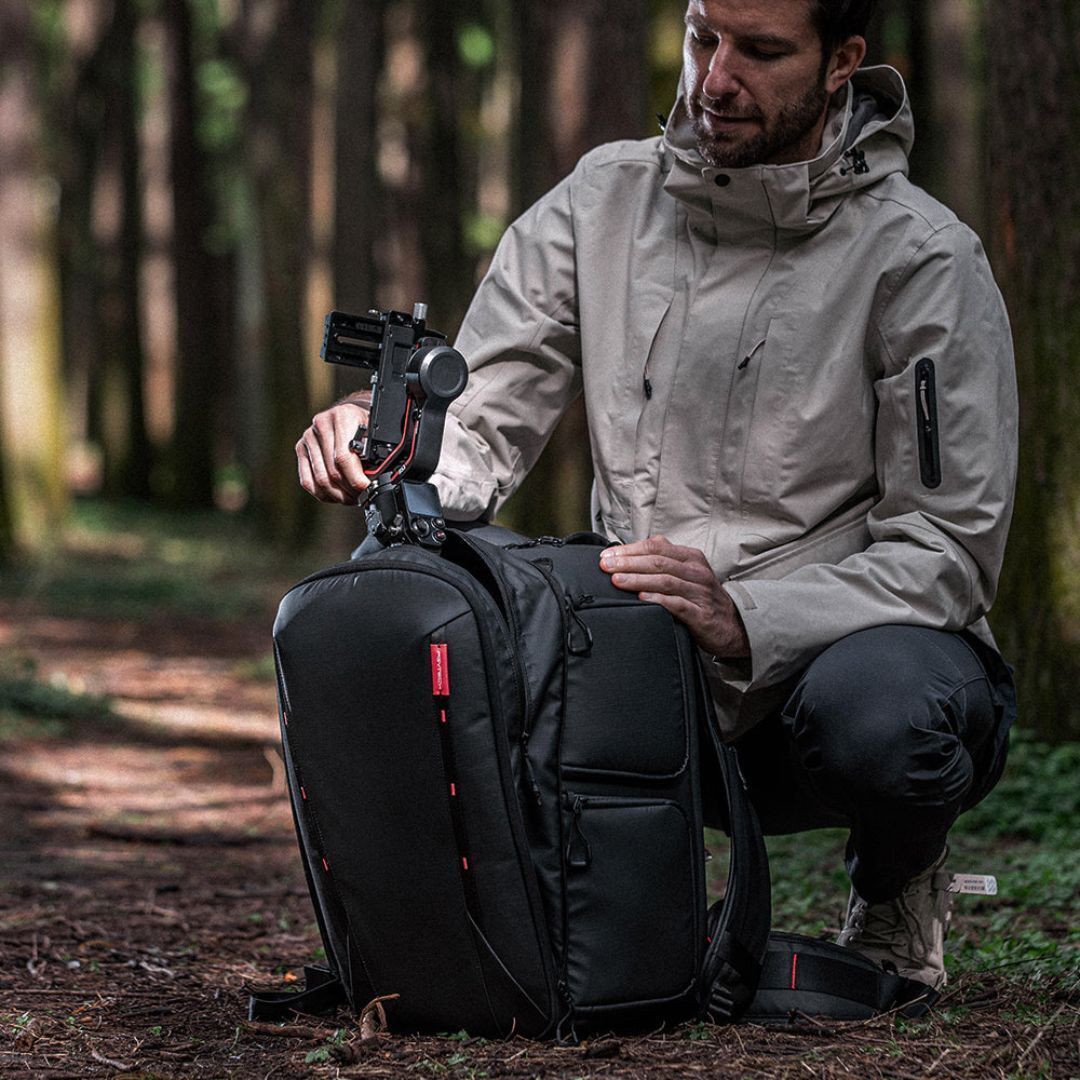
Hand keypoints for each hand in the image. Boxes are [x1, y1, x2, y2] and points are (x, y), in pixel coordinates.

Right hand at [296, 392, 371, 503]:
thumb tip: (373, 477)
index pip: (344, 457)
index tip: (366, 488)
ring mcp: (309, 437)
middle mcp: (322, 424)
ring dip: (337, 495)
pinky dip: (323, 494)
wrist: (347, 414)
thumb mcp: (374, 432)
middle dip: (349, 490)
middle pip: (332, 471)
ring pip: (320, 479)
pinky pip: (307, 481)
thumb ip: (373, 450)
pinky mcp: (301, 448)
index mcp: (342, 417)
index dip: (356, 479)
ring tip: (351, 498)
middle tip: (361, 496)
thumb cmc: (363, 425)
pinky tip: (335, 496)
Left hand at [599, 535, 749, 658]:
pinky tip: (642, 597)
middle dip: (628, 562)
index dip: (629, 550)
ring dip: (638, 579)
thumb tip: (626, 557)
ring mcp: (699, 592)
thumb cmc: (702, 599)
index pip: (656, 547)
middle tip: (605, 566)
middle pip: (657, 562)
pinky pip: (677, 604)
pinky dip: (658, 599)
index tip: (607, 556)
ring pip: (665, 581)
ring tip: (617, 580)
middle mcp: (696, 572)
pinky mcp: (701, 614)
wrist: (733, 626)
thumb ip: (662, 563)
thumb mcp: (686, 574)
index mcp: (690, 558)